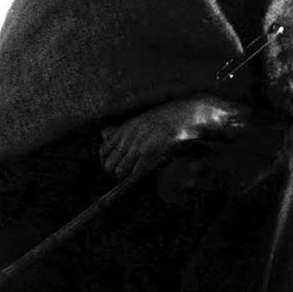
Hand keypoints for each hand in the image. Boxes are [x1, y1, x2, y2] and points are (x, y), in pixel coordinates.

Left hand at [100, 95, 252, 178]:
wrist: (189, 114)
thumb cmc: (169, 119)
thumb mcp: (142, 120)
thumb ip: (123, 130)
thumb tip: (103, 133)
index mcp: (126, 128)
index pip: (103, 151)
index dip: (107, 163)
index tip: (116, 168)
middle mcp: (129, 136)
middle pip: (109, 165)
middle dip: (116, 173)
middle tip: (127, 175)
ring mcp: (139, 145)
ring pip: (120, 171)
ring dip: (127, 177)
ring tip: (137, 176)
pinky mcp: (151, 152)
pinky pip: (136, 172)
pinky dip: (138, 177)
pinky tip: (146, 175)